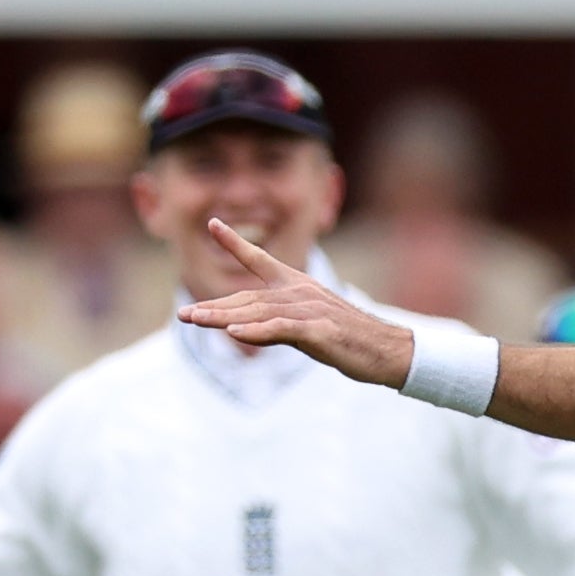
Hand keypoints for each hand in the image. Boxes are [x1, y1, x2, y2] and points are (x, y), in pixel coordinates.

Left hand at [177, 222, 413, 388]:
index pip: (260, 260)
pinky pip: (281, 329)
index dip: (235, 242)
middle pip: (248, 297)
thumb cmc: (351, 340)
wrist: (390, 351)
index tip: (213, 224)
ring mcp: (310, 310)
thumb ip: (278, 323)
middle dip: (214, 306)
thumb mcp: (309, 326)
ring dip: (223, 317)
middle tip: (184, 314)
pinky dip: (256, 331)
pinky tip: (235, 334)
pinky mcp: (319, 330)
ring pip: (258, 312)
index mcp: (298, 286)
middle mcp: (300, 292)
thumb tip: (247, 328)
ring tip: (195, 320)